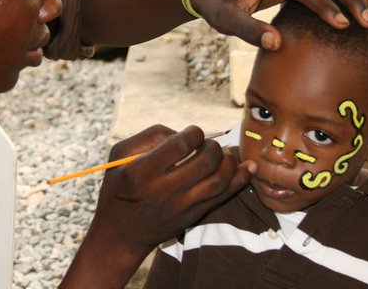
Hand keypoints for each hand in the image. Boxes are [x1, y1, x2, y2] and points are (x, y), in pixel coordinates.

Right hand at [60, 125, 253, 287]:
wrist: (120, 234)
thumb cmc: (119, 186)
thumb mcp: (119, 155)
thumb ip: (149, 136)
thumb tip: (182, 132)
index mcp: (142, 171)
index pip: (180, 145)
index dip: (194, 133)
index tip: (193, 133)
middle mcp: (162, 191)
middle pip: (204, 161)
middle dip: (213, 145)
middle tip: (207, 144)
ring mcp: (180, 207)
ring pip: (218, 181)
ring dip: (228, 161)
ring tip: (222, 154)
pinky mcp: (192, 217)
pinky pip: (222, 198)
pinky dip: (239, 181)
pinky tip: (249, 167)